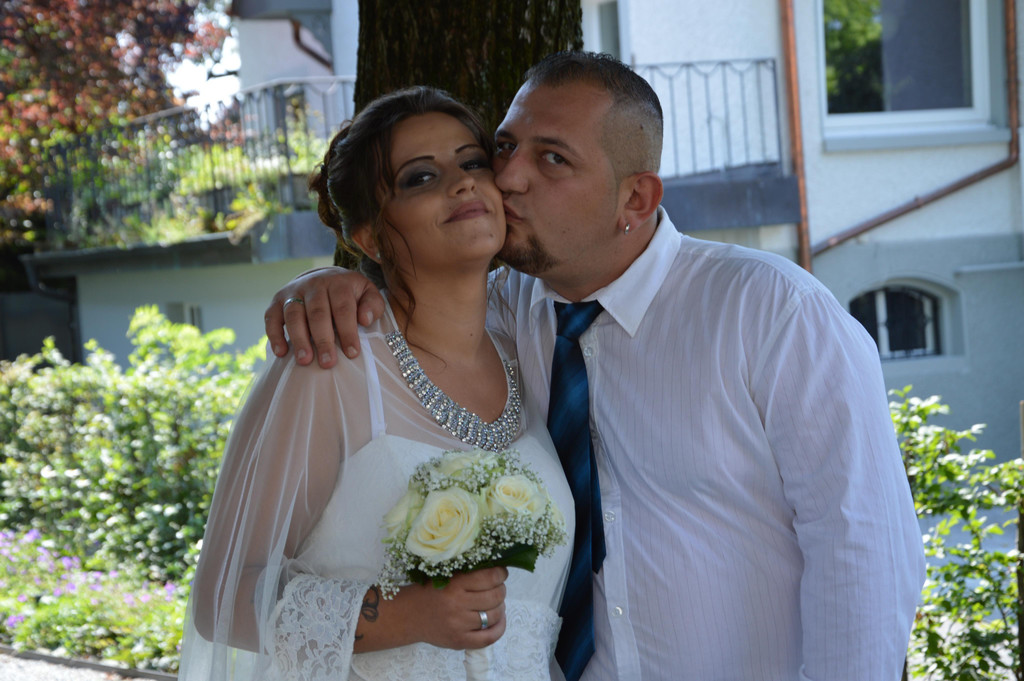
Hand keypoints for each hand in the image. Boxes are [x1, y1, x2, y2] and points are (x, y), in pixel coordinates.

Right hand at [264, 267, 385, 366]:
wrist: (323, 277)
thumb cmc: (350, 293)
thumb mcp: (367, 293)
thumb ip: (373, 305)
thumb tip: (365, 320)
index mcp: (339, 283)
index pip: (343, 308)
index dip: (348, 331)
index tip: (352, 354)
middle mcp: (314, 284)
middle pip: (318, 313)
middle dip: (323, 340)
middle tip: (328, 363)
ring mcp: (293, 291)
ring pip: (294, 315)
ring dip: (299, 339)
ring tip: (305, 361)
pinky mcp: (277, 300)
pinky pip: (271, 317)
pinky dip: (274, 335)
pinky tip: (281, 353)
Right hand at [391, 567, 508, 650]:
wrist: (407, 616)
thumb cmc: (428, 592)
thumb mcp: (444, 576)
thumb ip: (467, 573)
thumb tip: (496, 570)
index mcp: (454, 584)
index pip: (489, 577)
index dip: (500, 574)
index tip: (501, 573)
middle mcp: (457, 604)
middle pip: (495, 596)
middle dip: (501, 589)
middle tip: (498, 587)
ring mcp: (458, 625)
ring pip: (494, 615)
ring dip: (500, 607)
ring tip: (496, 603)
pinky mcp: (459, 641)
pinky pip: (489, 637)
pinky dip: (499, 628)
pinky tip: (498, 619)